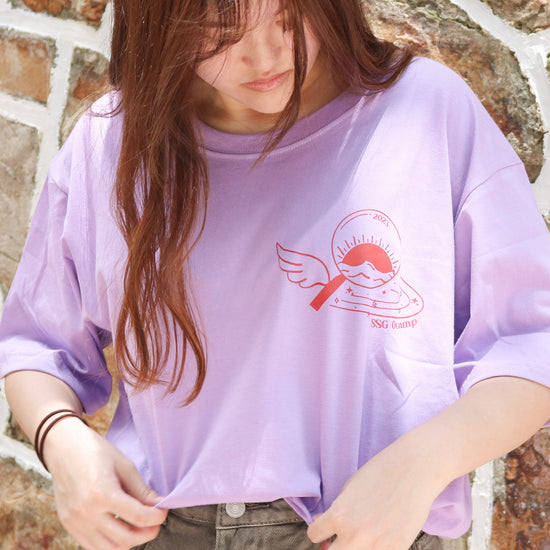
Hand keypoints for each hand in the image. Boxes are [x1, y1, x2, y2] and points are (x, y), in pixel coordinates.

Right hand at [43, 417, 167, 549]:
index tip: (164, 512)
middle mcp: (86, 513)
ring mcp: (75, 522)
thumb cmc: (96, 451)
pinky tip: (121, 528)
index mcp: (102, 494)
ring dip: (129, 541)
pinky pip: (92, 546)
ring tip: (140, 527)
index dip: (156, 517)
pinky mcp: (68, 525)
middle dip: (146, 533)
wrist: (63, 447)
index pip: (138, 517)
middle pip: (125, 538)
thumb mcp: (124, 466)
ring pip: (109, 548)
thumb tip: (160, 505)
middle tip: (156, 523)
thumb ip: (141, 490)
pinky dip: (110, 542)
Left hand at [307, 438, 439, 549]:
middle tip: (338, 539)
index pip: (314, 535)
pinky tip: (379, 537)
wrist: (413, 470)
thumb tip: (321, 526)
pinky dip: (375, 548)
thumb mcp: (349, 489)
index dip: (319, 530)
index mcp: (339, 516)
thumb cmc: (379, 473)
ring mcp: (376, 546)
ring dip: (353, 548)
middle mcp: (354, 535)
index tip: (325, 529)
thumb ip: (335, 511)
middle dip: (332, 546)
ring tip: (361, 536)